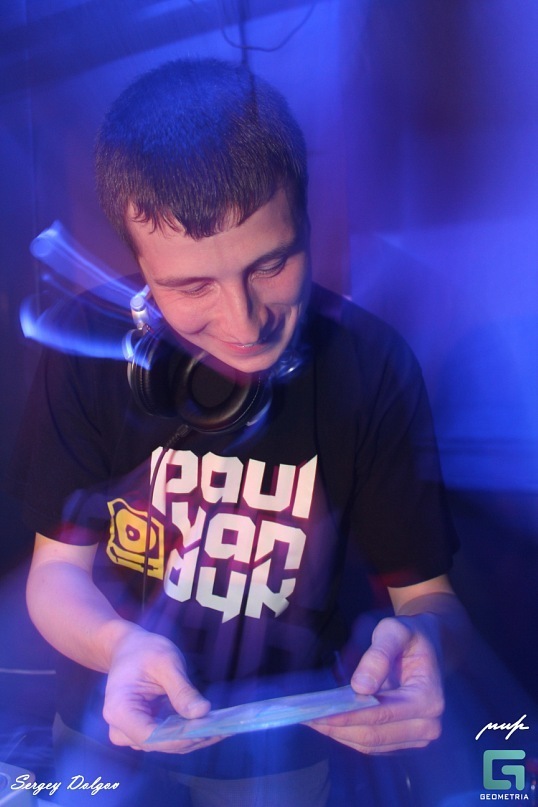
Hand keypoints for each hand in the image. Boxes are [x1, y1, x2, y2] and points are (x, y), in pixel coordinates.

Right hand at [103, 627, 220, 753]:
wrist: (129, 648)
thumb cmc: (144, 650)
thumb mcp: (165, 662)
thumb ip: (182, 689)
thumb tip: (202, 713)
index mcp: (119, 711)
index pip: (151, 737)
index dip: (181, 737)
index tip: (209, 729)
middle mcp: (121, 729)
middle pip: (159, 744)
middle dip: (192, 737)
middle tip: (225, 727)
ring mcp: (131, 733)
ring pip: (166, 744)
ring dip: (193, 737)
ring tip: (223, 725)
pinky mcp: (145, 731)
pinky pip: (168, 738)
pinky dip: (189, 732)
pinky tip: (211, 724)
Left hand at [307, 615, 443, 752]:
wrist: (429, 644)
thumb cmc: (409, 635)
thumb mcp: (394, 630)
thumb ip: (378, 655)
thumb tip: (360, 687)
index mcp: (428, 699)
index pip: (381, 714)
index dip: (347, 715)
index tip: (317, 712)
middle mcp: (428, 726)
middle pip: (374, 736)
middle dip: (337, 727)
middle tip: (304, 716)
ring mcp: (418, 738)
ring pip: (370, 745)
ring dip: (338, 734)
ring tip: (309, 719)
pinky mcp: (405, 741)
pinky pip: (372, 744)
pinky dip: (348, 735)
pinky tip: (326, 721)